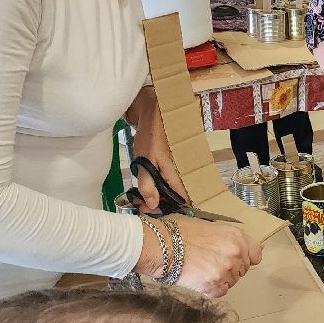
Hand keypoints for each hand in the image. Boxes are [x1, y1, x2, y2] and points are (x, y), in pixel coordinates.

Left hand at [128, 97, 188, 212]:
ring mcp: (178, 167)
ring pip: (171, 188)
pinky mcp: (173, 162)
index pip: (182, 201)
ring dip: (157, 194)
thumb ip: (148, 184)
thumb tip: (153, 206)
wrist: (157, 111)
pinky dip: (158, 185)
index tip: (151, 211)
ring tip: (141, 195)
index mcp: (176, 175)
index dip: (169, 210)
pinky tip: (148, 184)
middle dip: (159, 204)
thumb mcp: (144, 161)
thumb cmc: (151, 136)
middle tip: (140, 204)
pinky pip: (168, 179)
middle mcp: (181, 173)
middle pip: (175, 197)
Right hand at [168, 216, 262, 297]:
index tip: (239, 258)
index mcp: (237, 237)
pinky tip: (199, 278)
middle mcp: (236, 254)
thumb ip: (229, 238)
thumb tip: (243, 245)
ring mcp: (226, 271)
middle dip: (230, 267)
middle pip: (243, 269)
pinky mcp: (215, 287)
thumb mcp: (210, 227)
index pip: (256, 253)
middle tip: (211, 262)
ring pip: (232, 281)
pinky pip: (220, 291)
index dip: (247, 256)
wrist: (162, 246)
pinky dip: (212, 288)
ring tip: (202, 268)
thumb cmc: (181, 233)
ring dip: (220, 278)